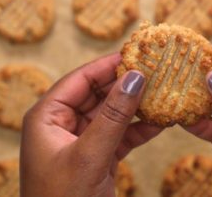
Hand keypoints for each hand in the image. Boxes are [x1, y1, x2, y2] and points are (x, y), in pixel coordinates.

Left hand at [20, 54, 161, 196]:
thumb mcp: (89, 155)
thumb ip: (113, 116)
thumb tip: (135, 77)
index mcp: (48, 117)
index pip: (80, 80)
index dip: (108, 66)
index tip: (137, 55)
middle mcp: (64, 124)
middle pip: (99, 94)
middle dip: (127, 86)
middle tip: (157, 73)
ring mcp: (83, 140)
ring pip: (113, 114)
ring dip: (137, 107)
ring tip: (163, 94)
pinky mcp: (99, 155)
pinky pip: (121, 134)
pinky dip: (140, 129)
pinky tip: (161, 122)